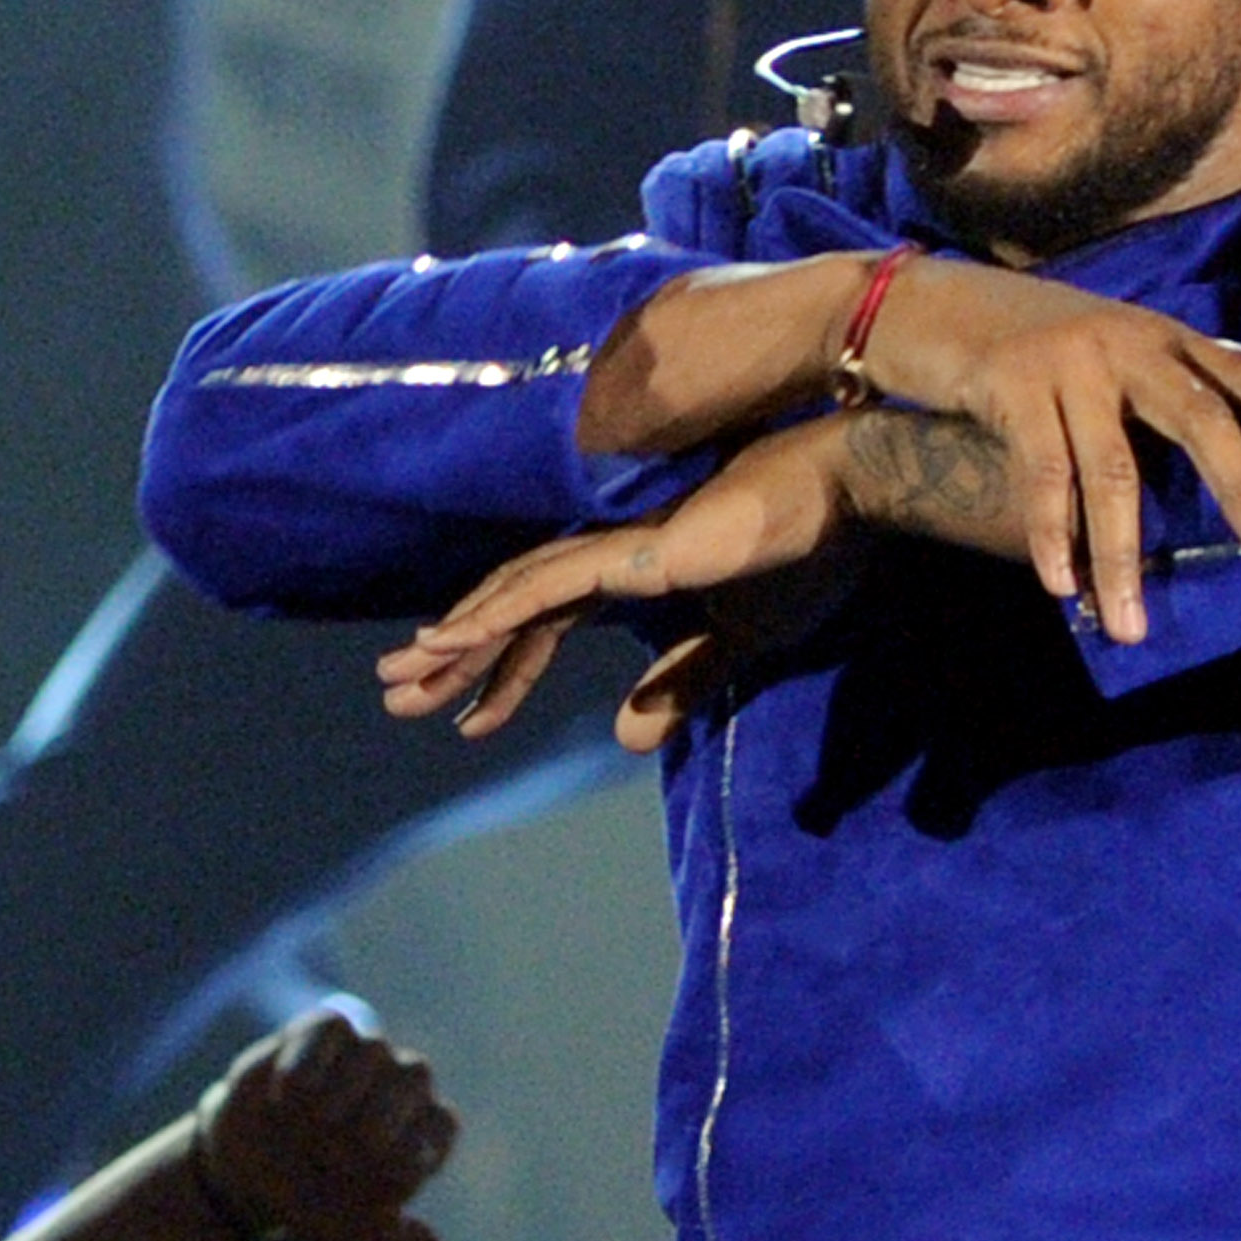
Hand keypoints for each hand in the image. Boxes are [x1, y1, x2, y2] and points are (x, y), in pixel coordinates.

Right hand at [192, 1008, 459, 1240]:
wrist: (249, 1171)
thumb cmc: (314, 1199)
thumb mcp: (349, 1234)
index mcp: (424, 1131)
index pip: (437, 1127)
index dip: (400, 1156)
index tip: (364, 1186)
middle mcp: (405, 1085)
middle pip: (413, 1079)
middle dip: (371, 1121)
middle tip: (331, 1158)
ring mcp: (367, 1053)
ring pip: (372, 1052)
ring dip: (335, 1096)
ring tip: (303, 1129)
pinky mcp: (325, 1031)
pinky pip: (332, 1029)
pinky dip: (307, 1065)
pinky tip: (285, 1099)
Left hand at [377, 411, 858, 740]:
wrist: (845, 500)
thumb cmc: (806, 555)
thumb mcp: (740, 643)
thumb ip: (681, 684)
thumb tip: (625, 740)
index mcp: (629, 573)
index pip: (545, 630)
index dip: (504, 677)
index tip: (467, 724)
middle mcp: (606, 556)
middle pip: (511, 613)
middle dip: (453, 659)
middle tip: (395, 695)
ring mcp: (612, 548)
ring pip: (512, 598)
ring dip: (454, 640)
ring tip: (400, 676)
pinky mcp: (626, 550)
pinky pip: (543, 585)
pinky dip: (492, 612)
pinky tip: (448, 638)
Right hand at [851, 252, 1240, 642]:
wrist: (917, 306)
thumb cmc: (1008, 342)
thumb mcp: (1091, 349)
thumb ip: (1141, 390)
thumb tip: (1195, 465)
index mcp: (1152, 332)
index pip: (1235, 366)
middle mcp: (1122, 340)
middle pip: (1199, 417)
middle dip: (1240, 490)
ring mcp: (1067, 361)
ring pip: (1114, 472)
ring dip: (1122, 557)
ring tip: (1133, 623)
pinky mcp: (1011, 385)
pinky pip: (1043, 478)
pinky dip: (1052, 538)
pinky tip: (1062, 585)